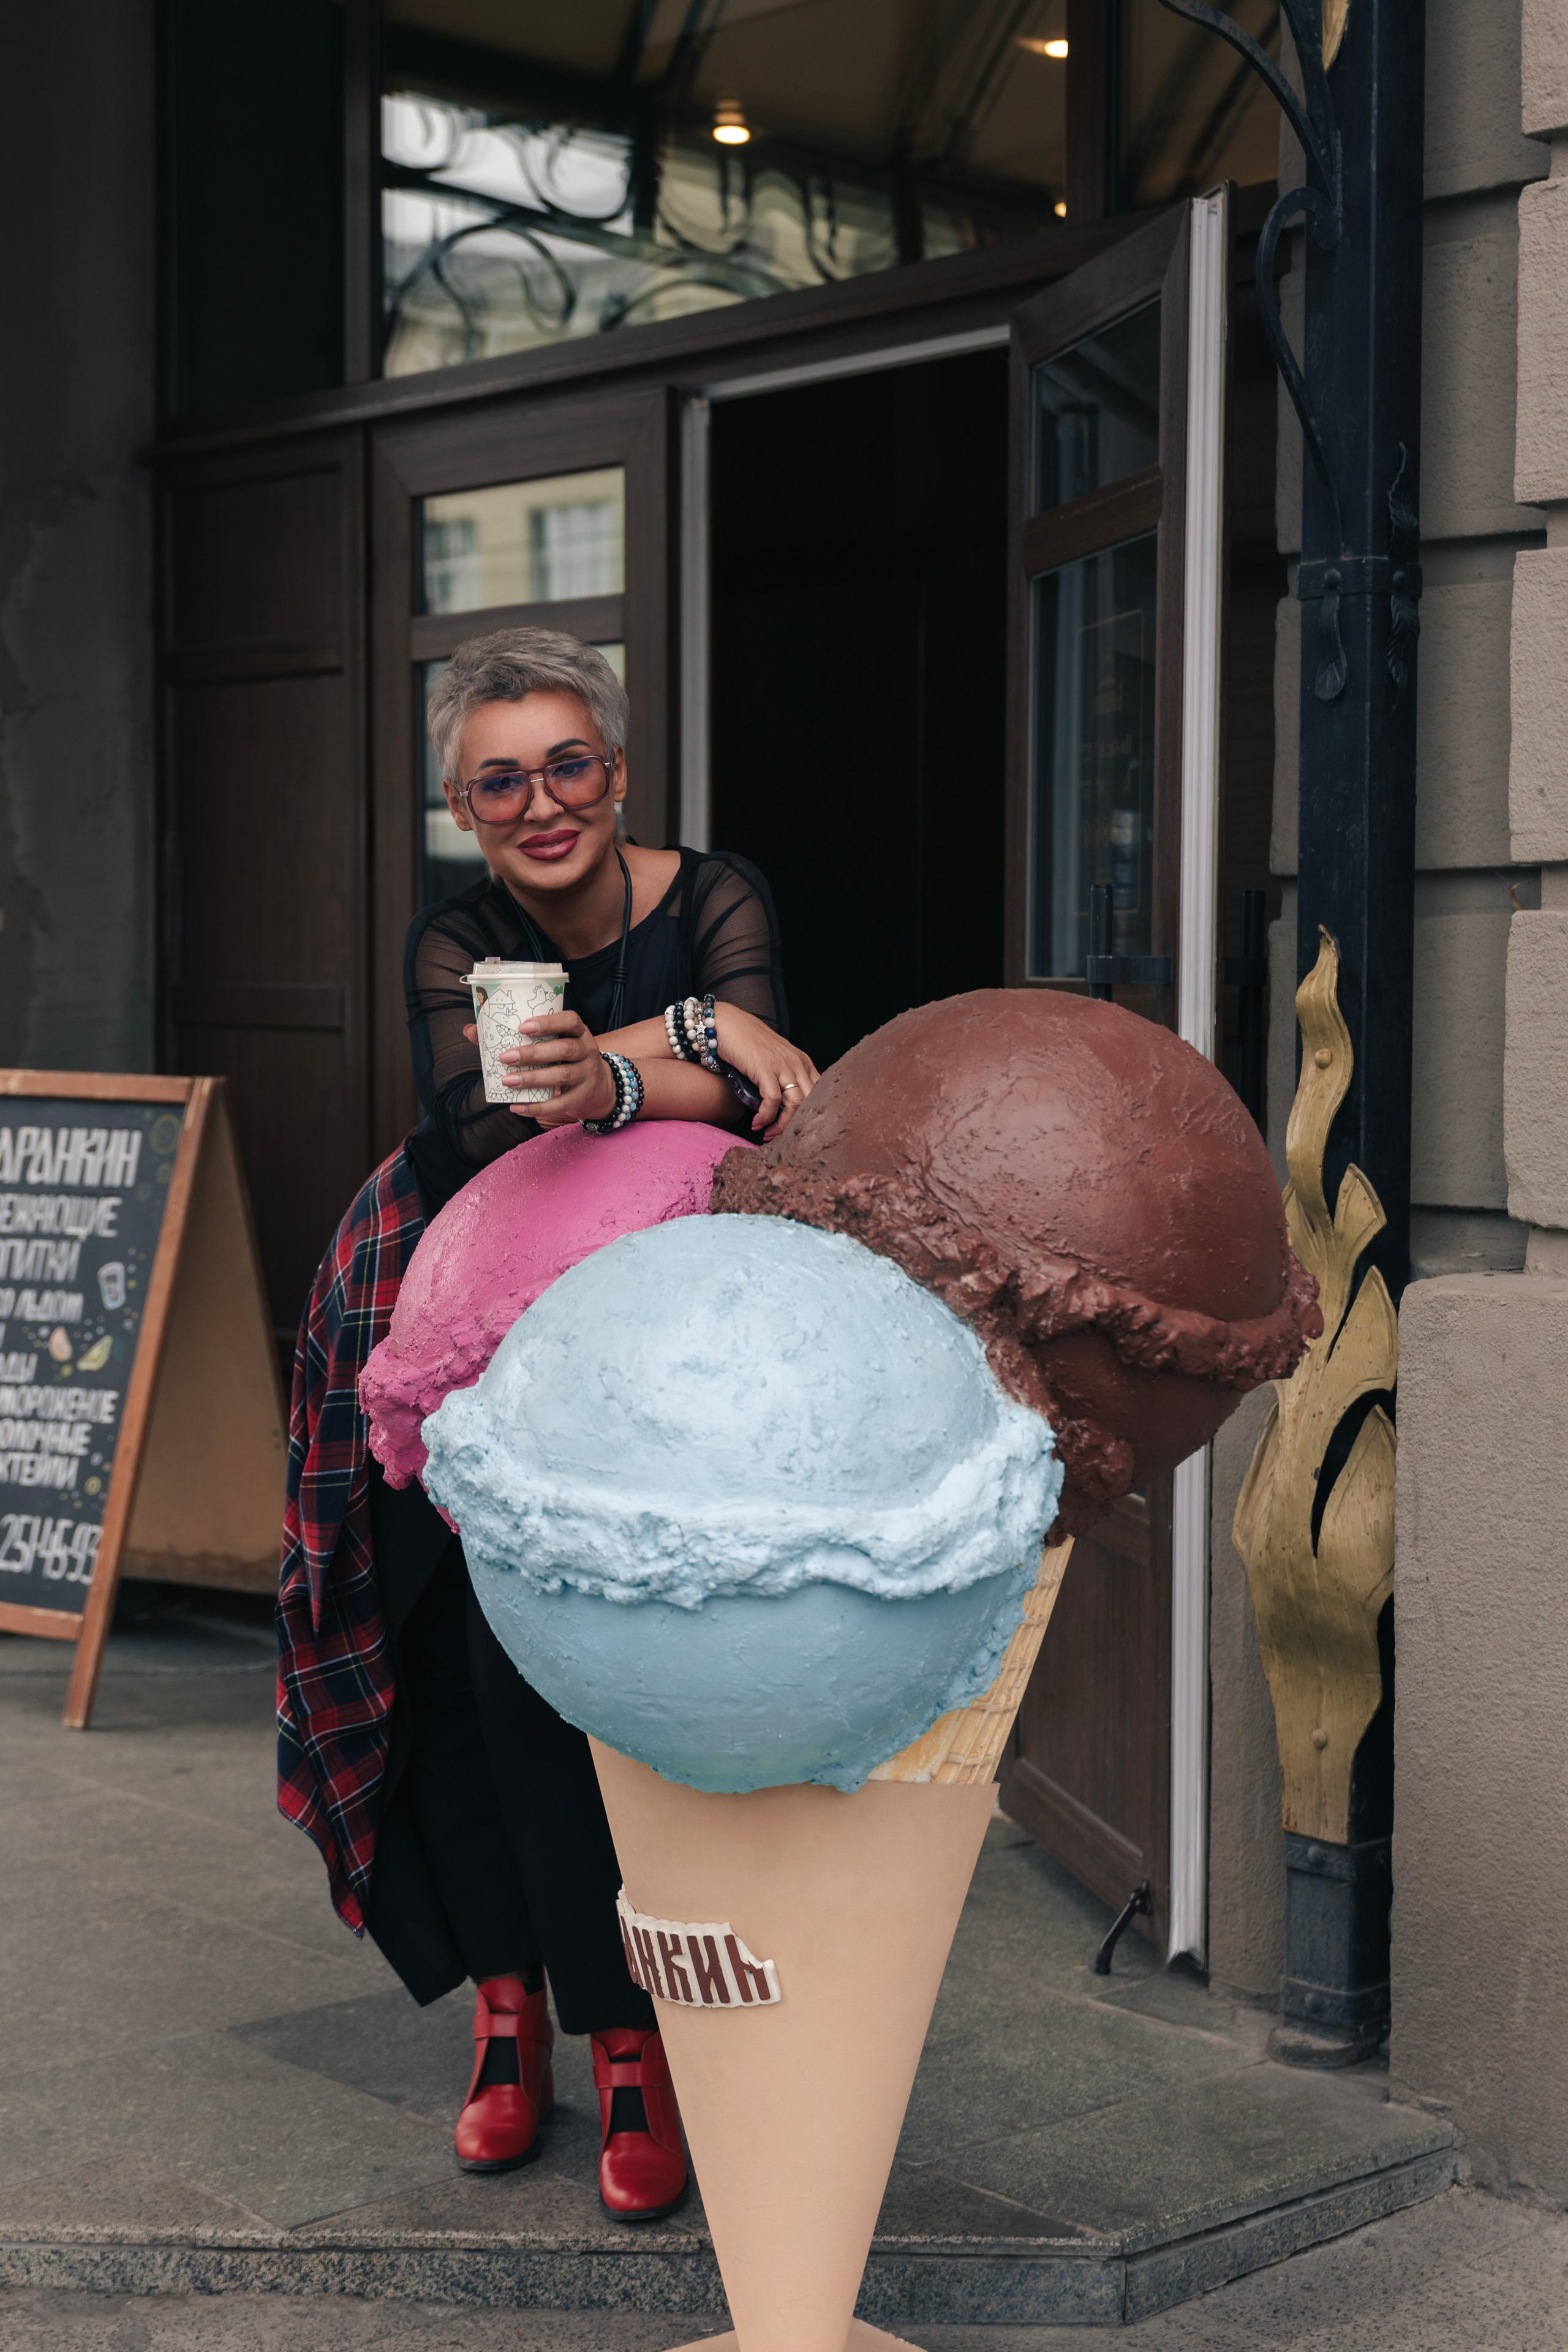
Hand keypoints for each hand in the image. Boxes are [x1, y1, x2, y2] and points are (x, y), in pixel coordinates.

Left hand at [493, 1010, 616, 1127]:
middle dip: (533, 1053)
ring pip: (562, 1075)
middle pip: (564, 1049)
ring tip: (508, 1082)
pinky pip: (561, 1104)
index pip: (570, 1020)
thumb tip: (470, 1030)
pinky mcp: (583, 1097)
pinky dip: (538, 1107)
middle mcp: (587, 1050)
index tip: (522, 1027)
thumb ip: (513, 1036)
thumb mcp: (550, 1043)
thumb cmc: (562, 1058)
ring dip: (533, 1079)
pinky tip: (517, 1107)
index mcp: (578, 1032)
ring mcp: (588, 1074)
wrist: (598, 1086)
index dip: (548, 1022)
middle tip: (505, 1058)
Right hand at [710, 1003, 820, 1140]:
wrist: (726, 1023)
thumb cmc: (747, 1042)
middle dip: (796, 1126)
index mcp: (803, 1062)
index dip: (808, 1117)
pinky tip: (756, 1123)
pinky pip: (773, 1099)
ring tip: (767, 1134)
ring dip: (781, 1126)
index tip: (793, 1130)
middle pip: (810, 1103)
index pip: (818, 1095)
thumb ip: (783, 1078)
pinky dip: (765, 1117)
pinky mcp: (764, 1067)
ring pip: (796, 1104)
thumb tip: (782, 1107)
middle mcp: (797, 1063)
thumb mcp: (773, 1060)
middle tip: (778, 1137)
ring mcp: (782, 1065)